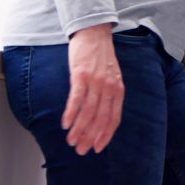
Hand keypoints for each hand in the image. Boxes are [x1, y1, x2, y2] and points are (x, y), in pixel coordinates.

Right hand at [63, 23, 121, 154]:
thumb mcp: (112, 77)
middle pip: (100, 119)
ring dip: (79, 129)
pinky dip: (71, 114)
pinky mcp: (81, 75)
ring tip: (71, 141)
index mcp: (118, 90)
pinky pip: (76, 99)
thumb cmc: (100, 57)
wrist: (94, 33)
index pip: (113, 119)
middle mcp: (109, 88)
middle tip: (81, 151)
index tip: (97, 148)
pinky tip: (65, 125)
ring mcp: (95, 82)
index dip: (105, 135)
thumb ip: (109, 95)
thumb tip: (100, 116)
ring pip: (88, 112)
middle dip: (90, 137)